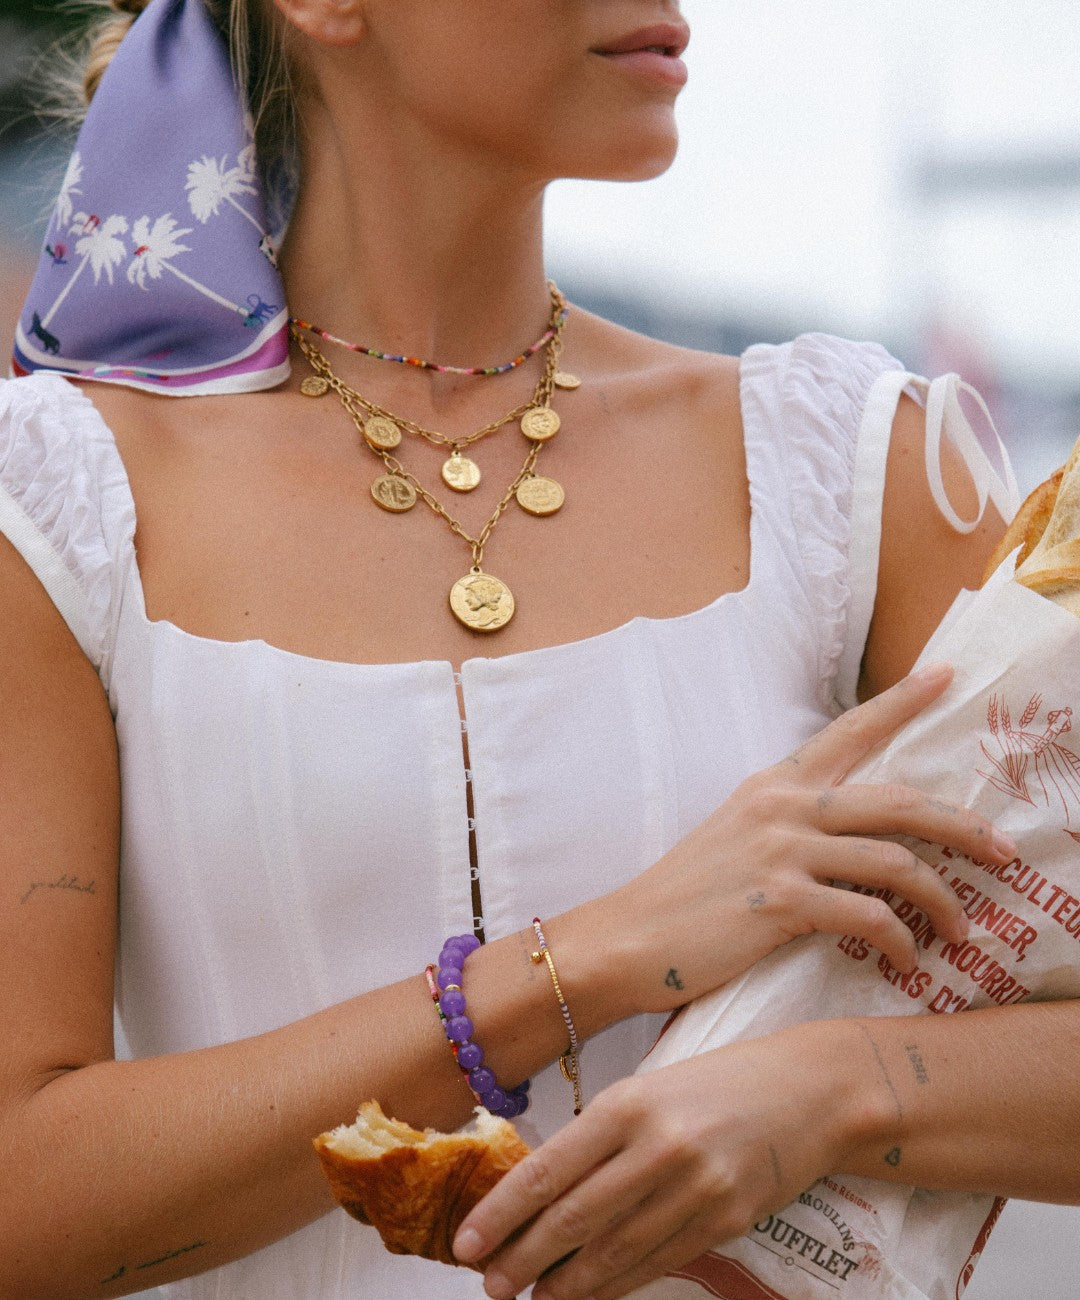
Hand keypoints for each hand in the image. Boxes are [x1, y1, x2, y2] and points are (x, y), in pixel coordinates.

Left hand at [453, 1024, 855, 1299]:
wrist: (810, 1091)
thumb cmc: (719, 1082)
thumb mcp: (652, 1087)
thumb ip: (604, 1134)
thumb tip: (545, 1190)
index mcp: (630, 1102)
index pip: (549, 1168)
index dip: (503, 1212)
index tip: (468, 1241)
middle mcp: (658, 1146)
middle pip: (574, 1217)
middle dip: (524, 1257)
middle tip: (491, 1284)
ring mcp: (695, 1188)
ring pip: (613, 1250)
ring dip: (567, 1283)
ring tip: (533, 1297)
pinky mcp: (726, 1221)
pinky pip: (657, 1261)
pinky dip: (617, 1283)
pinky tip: (590, 1293)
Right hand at [601, 661, 1015, 1014]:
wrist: (628, 937)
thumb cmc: (684, 897)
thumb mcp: (735, 838)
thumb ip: (788, 826)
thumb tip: (848, 838)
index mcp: (774, 785)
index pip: (848, 730)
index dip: (902, 701)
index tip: (945, 674)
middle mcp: (783, 806)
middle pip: (899, 801)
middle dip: (964, 825)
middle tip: (1005, 852)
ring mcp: (782, 850)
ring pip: (897, 862)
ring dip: (945, 900)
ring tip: (963, 932)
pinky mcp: (782, 901)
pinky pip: (870, 916)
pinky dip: (903, 941)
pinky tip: (908, 960)